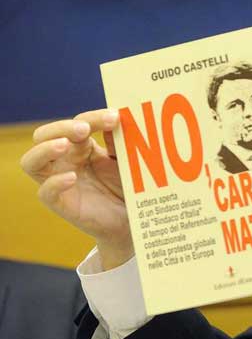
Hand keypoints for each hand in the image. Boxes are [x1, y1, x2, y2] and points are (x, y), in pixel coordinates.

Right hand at [20, 109, 132, 268]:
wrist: (132, 221)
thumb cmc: (127, 187)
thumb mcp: (127, 162)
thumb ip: (120, 143)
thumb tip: (117, 119)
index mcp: (83, 146)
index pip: (79, 123)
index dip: (94, 117)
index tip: (114, 117)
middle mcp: (65, 160)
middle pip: (45, 135)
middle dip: (62, 127)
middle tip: (84, 128)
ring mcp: (59, 180)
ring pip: (32, 161)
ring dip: (45, 149)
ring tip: (64, 145)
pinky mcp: (61, 203)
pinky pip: (45, 192)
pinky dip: (55, 183)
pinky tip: (72, 178)